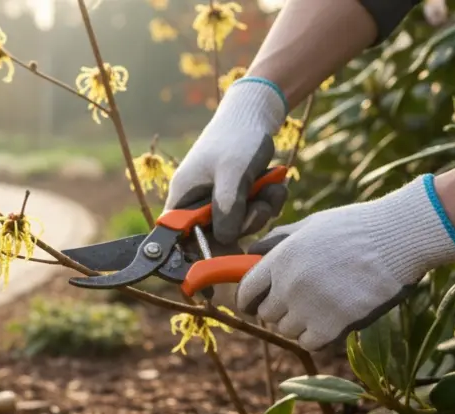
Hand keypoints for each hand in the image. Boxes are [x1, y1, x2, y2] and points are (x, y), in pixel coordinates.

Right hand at [164, 78, 289, 247]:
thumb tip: (226, 241)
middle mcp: (196, 204)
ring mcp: (217, 200)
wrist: (256, 112)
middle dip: (243, 225)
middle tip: (257, 207)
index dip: (196, 255)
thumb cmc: (238, 138)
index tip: (220, 260)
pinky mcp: (236, 196)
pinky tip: (275, 184)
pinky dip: (266, 202)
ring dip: (260, 211)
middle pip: (215, 238)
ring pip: (239, 226)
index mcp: (183, 199)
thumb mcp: (233, 174)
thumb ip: (227, 209)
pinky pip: (252, 214)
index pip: (179, 240)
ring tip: (270, 187)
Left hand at [237, 175, 454, 350]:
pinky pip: (310, 343)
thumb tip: (252, 252)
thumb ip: (279, 241)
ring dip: (300, 324)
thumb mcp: (310, 225)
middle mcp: (288, 285)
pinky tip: (331, 321)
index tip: (257, 304)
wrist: (399, 238)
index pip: (246, 292)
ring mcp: (309, 307)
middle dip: (278, 312)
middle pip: (266, 316)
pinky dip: (318, 337)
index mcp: (280, 259)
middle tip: (299, 303)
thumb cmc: (357, 227)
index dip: (249, 300)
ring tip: (321, 308)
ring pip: (287, 331)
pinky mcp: (333, 325)